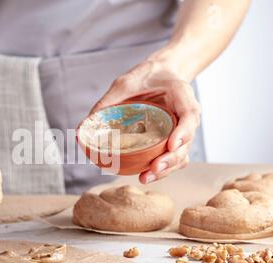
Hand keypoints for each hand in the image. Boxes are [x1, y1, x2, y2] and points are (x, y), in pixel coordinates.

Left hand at [91, 58, 200, 183]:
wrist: (159, 75)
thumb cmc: (144, 77)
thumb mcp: (125, 83)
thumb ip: (108, 101)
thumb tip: (83, 126)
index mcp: (181, 94)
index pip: (189, 114)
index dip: (183, 132)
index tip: (171, 144)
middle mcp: (185, 116)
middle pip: (186, 142)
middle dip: (171, 159)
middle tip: (153, 168)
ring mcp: (181, 131)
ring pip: (181, 155)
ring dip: (166, 169)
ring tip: (145, 177)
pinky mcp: (172, 141)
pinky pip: (171, 159)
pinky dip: (161, 170)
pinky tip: (143, 175)